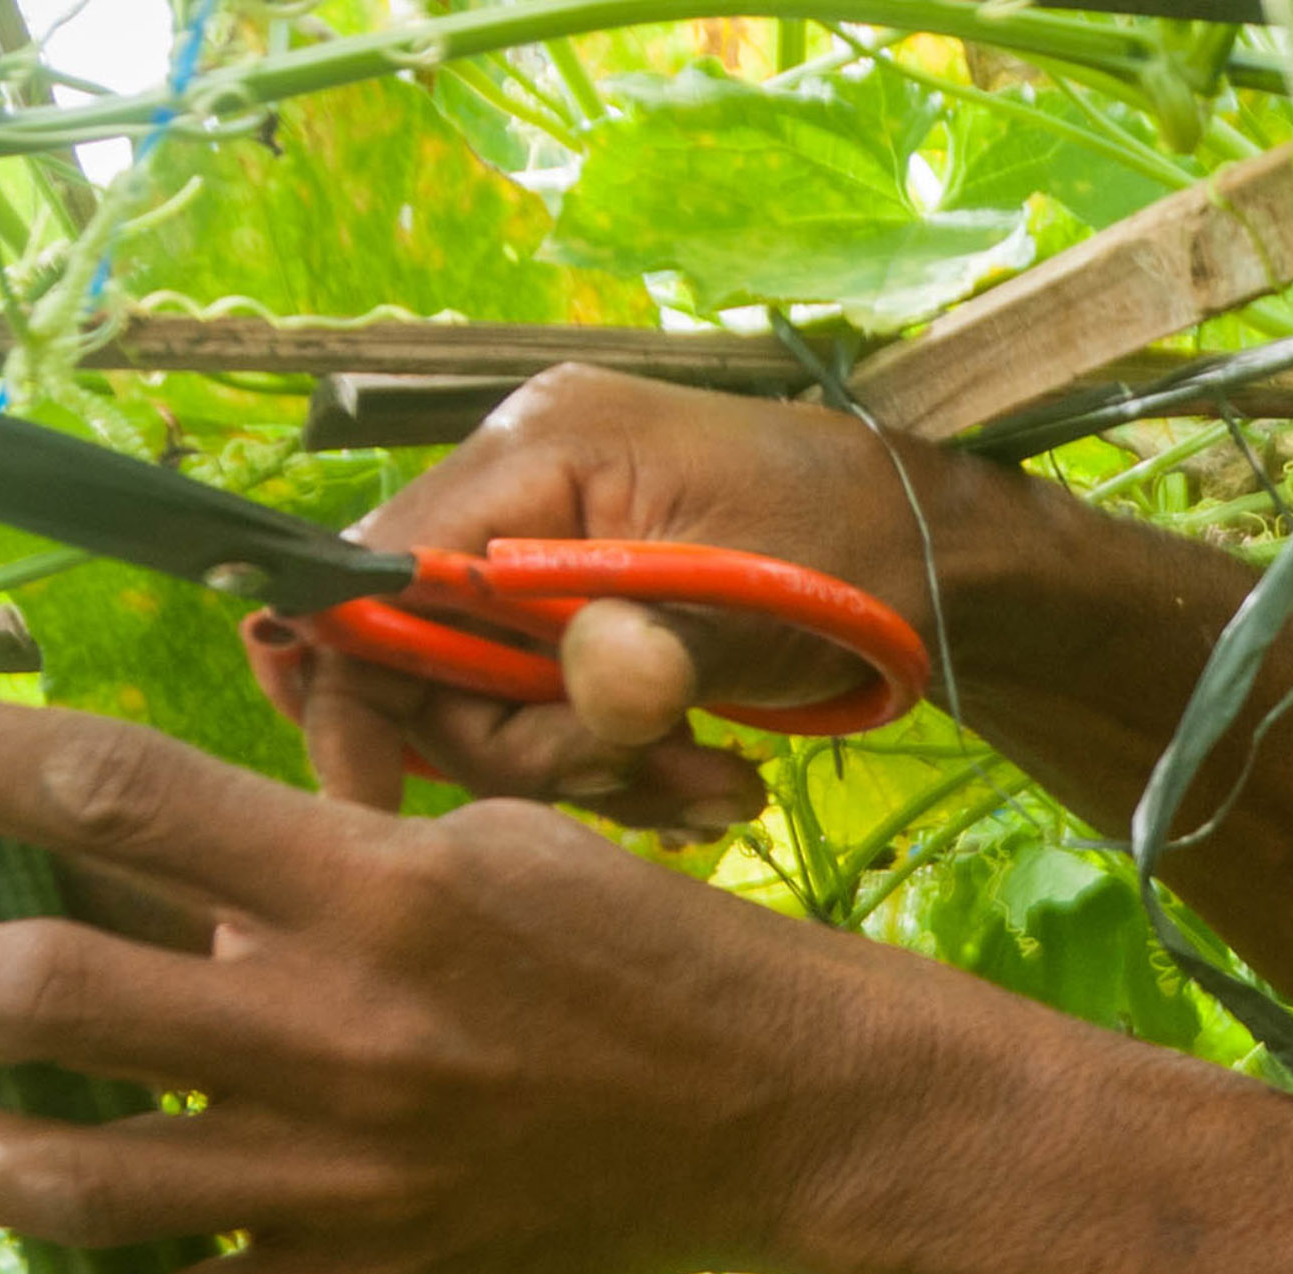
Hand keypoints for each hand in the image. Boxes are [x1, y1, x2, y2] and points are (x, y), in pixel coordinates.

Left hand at [0, 680, 899, 1273]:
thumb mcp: (487, 845)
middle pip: (48, 993)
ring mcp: (347, 1175)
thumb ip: (315, 837)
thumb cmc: (643, 955)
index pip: (108, 790)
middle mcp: (337, 1028)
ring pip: (77, 1179)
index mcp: (367, 884)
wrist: (788, 1113)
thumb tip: (145, 819)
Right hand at [274, 365, 946, 830]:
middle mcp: (517, 489)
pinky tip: (702, 778)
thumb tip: (594, 691)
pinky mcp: (576, 607)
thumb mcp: (764, 607)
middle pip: (423, 661)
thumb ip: (665, 650)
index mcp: (539, 451)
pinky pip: (541, 709)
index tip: (374, 803)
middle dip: (533, 751)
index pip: (374, 577)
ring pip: (487, 704)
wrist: (934, 560)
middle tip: (658, 777)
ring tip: (715, 785)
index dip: (358, 693)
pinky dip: (614, 764)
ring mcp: (542, 550)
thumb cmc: (856, 558)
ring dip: (595, 771)